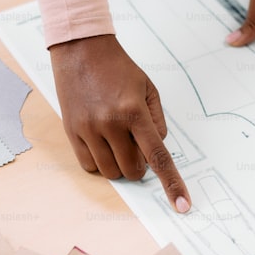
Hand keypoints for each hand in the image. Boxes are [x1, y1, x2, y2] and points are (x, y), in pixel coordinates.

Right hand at [50, 34, 190, 212]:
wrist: (81, 49)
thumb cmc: (119, 69)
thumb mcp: (149, 89)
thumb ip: (157, 123)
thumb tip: (154, 152)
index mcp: (135, 111)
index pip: (158, 156)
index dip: (172, 184)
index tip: (182, 205)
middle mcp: (111, 123)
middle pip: (133, 170)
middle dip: (139, 165)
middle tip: (135, 144)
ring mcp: (88, 129)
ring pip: (110, 172)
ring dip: (119, 165)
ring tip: (117, 140)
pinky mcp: (71, 131)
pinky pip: (89, 166)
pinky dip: (99, 162)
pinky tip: (100, 142)